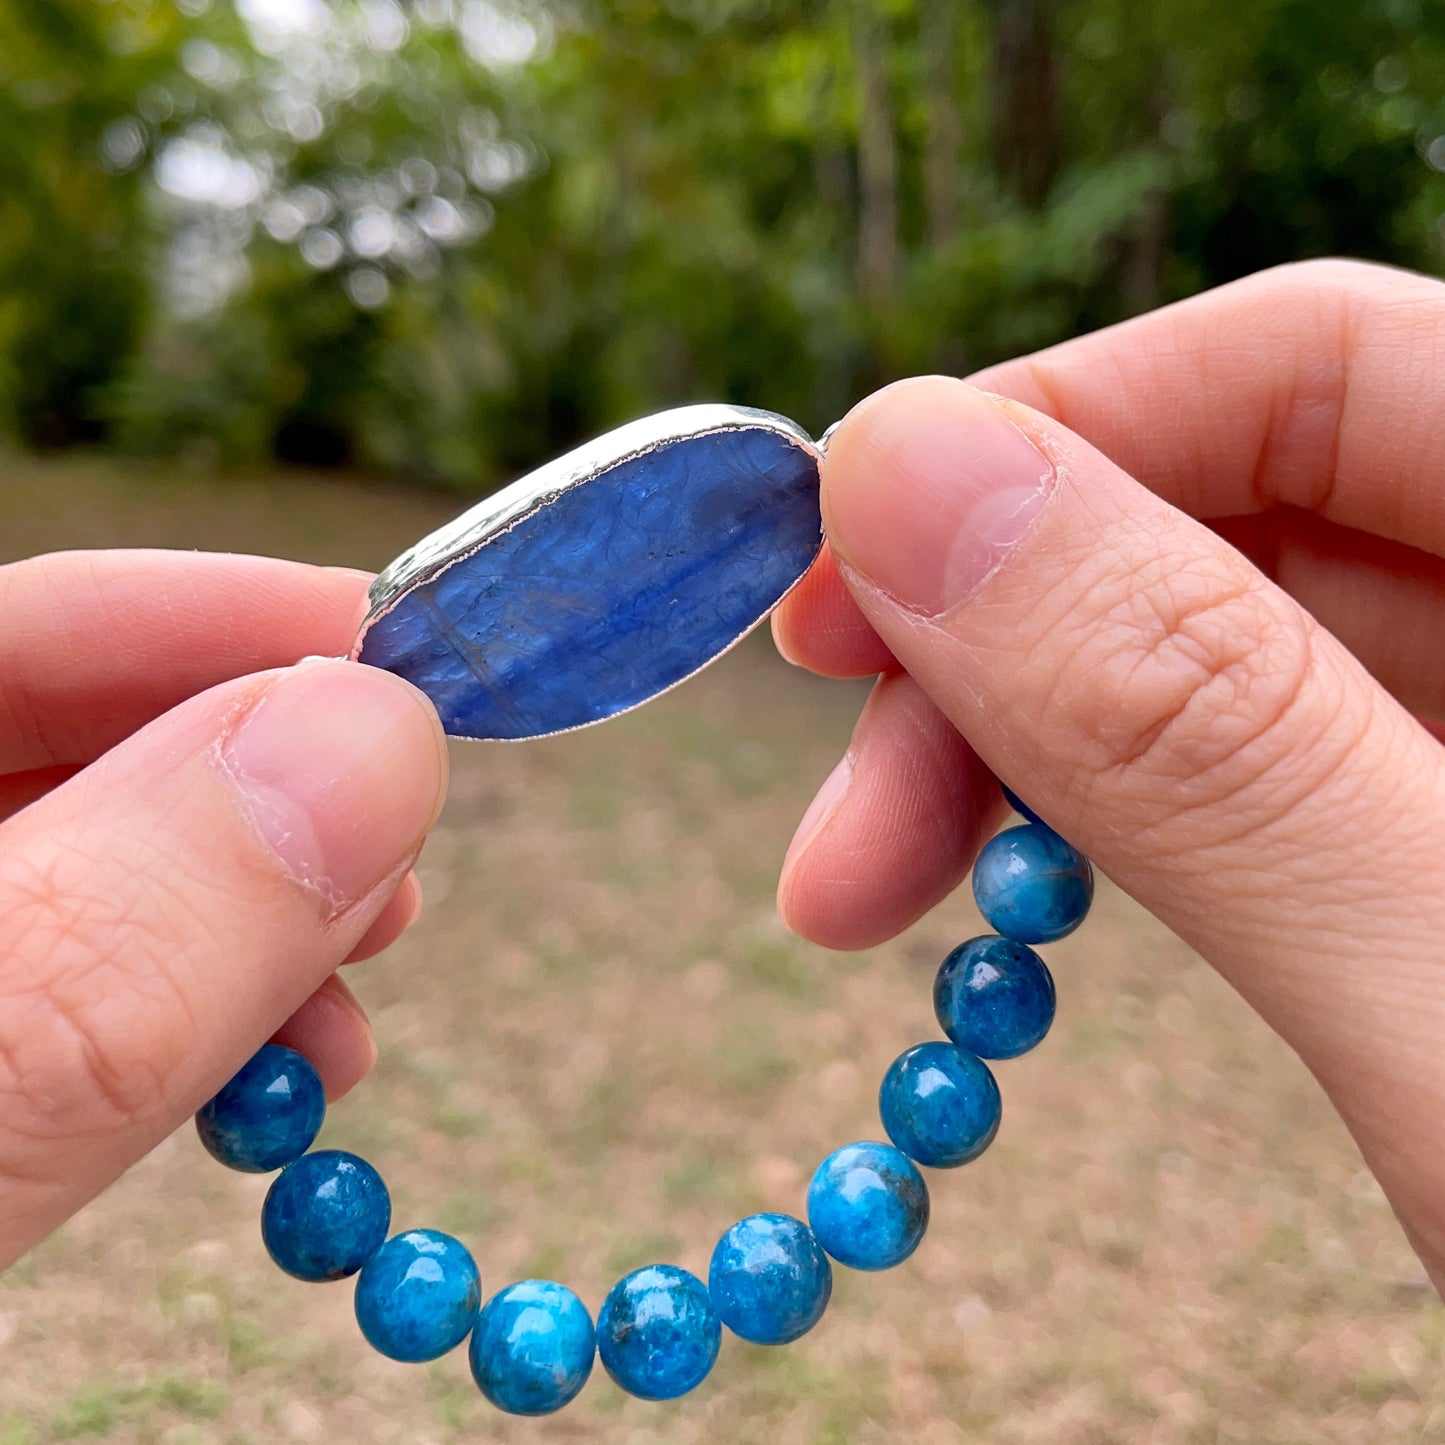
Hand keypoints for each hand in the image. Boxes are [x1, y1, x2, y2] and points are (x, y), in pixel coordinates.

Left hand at [0, 551, 445, 1266]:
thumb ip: (118, 945)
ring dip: (264, 914)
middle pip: (72, 740)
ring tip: (358, 1002)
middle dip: (269, 782)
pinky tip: (285, 1068)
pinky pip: (98, 985)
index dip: (232, 619)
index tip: (426, 667)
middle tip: (406, 860)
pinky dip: (211, 1013)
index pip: (18, 628)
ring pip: (104, 870)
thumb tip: (375, 737)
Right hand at [773, 259, 1444, 1288]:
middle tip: (835, 822)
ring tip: (877, 885)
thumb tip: (903, 471)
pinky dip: (1094, 822)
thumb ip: (1201, 734)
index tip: (827, 594)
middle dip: (989, 637)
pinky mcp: (1444, 856)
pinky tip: (1010, 890)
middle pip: (1241, 510)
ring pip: (1214, 646)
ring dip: (1014, 743)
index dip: (1040, 440)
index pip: (1314, 361)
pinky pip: (1236, 770)